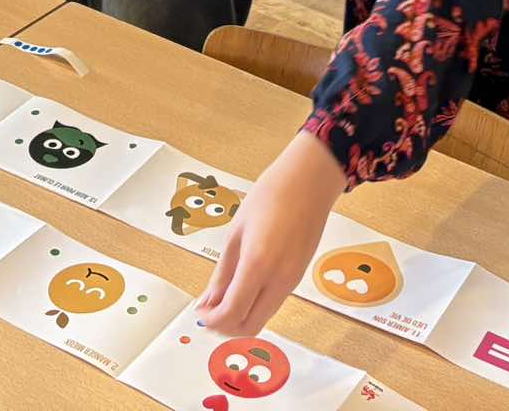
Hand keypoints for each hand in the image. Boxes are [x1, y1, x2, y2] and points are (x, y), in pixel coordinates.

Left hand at [196, 132, 346, 336]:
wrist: (308, 181)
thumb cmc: (270, 196)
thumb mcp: (236, 233)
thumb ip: (222, 272)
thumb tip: (207, 302)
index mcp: (258, 265)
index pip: (232, 313)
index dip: (212, 320)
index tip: (200, 313)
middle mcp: (279, 280)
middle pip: (250, 326)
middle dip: (225, 327)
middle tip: (209, 311)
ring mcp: (292, 281)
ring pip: (263, 318)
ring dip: (240, 317)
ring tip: (222, 297)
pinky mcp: (298, 277)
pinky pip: (273, 304)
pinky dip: (254, 306)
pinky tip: (242, 287)